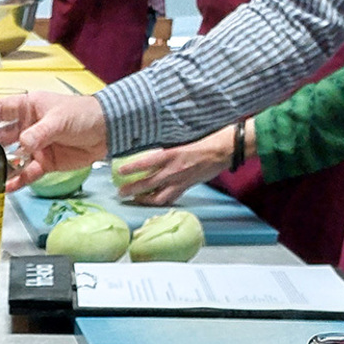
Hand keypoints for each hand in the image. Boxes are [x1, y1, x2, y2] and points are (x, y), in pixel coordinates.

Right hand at [0, 92, 107, 190]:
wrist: (108, 131)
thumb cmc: (84, 114)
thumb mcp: (59, 120)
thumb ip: (39, 133)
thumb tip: (23, 145)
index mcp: (29, 107)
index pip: (1, 110)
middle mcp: (28, 127)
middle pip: (3, 137)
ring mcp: (35, 146)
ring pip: (13, 158)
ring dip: (3, 166)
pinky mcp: (44, 163)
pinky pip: (27, 173)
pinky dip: (18, 180)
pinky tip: (8, 187)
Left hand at [116, 128, 235, 205]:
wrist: (223, 150)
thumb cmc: (204, 142)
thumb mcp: (181, 142)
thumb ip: (166, 150)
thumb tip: (150, 154)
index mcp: (171, 155)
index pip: (146, 163)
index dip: (132, 168)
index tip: (120, 170)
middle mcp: (173, 170)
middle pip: (147, 184)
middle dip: (131, 190)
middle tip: (120, 192)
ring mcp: (179, 181)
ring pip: (157, 197)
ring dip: (144, 200)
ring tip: (134, 200)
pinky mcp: (186, 188)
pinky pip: (170, 199)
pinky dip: (160, 201)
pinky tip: (153, 201)